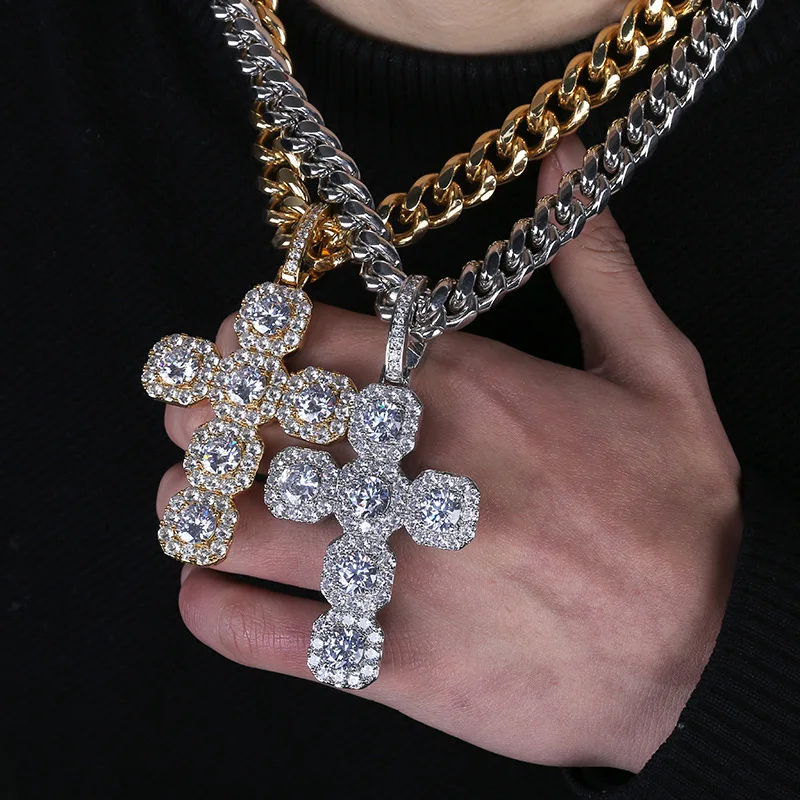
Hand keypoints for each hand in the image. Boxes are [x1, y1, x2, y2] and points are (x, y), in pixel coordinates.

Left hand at [157, 137, 741, 771]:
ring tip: (190, 500)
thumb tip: (562, 166)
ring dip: (191, 506)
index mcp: (463, 391)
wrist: (708, 650)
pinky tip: (205, 592)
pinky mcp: (393, 662)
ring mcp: (396, 571)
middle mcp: (413, 471)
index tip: (228, 349)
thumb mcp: (660, 370)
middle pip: (254, 422)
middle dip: (203, 416)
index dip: (246, 339)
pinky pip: (260, 637)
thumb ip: (596, 264)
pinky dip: (210, 611)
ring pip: (235, 525)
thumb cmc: (678, 512)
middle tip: (193, 422)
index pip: (306, 341)